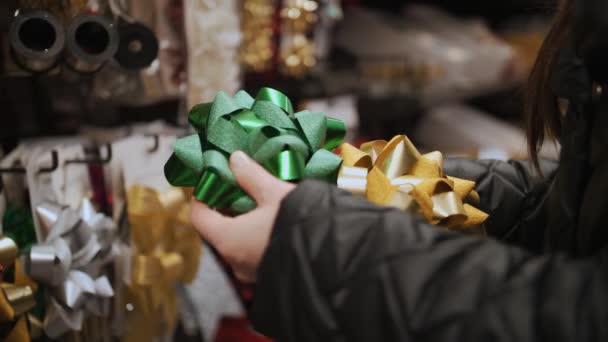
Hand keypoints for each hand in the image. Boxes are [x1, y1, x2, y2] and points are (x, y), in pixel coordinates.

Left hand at [191, 151, 294, 282]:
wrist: (334, 257)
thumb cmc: (299, 224)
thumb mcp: (274, 193)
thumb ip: (252, 175)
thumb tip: (236, 159)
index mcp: (227, 239)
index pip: (199, 216)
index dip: (203, 195)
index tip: (213, 180)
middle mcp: (234, 260)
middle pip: (219, 228)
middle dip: (227, 205)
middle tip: (239, 184)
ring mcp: (251, 272)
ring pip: (238, 241)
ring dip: (244, 220)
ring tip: (260, 199)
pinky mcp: (269, 275)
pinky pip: (255, 252)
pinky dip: (257, 235)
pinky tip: (274, 219)